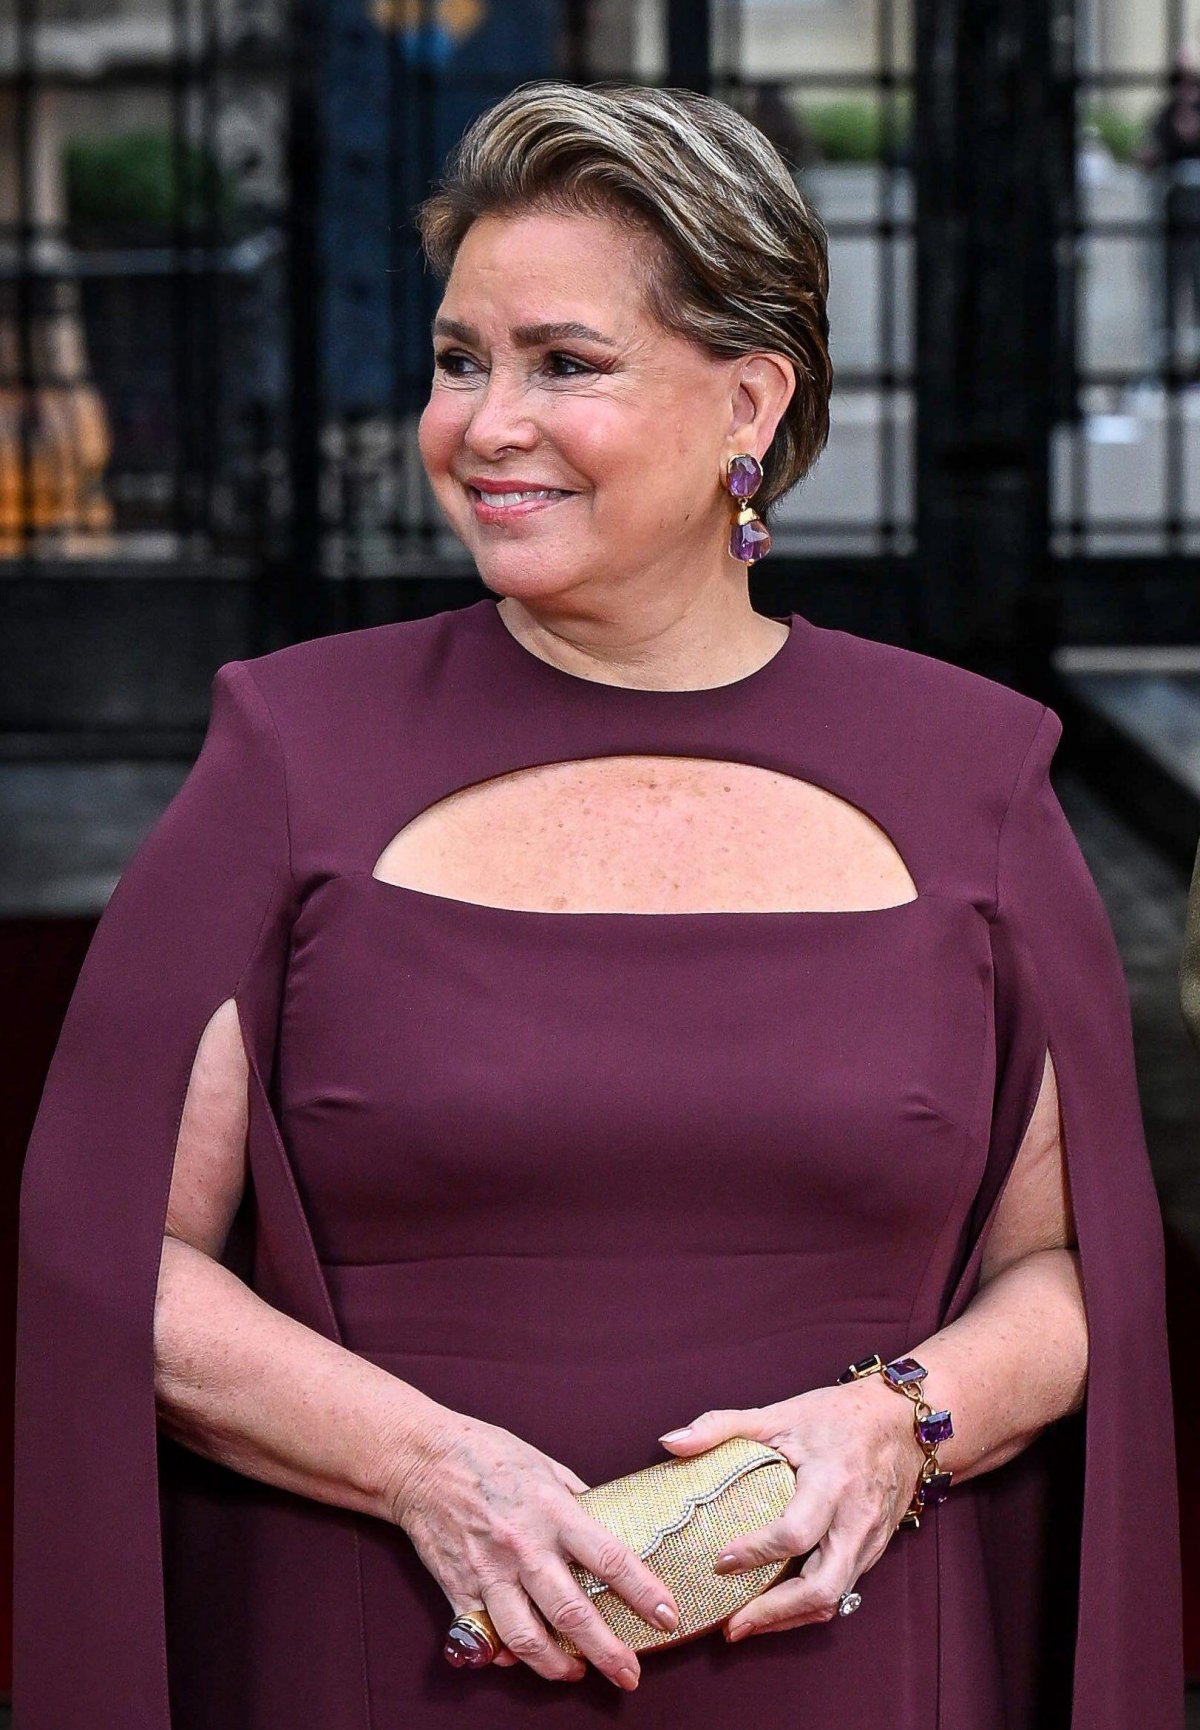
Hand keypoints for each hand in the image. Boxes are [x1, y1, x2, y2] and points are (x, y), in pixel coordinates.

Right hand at [384, 1407, 680, 1689]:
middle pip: (572, 1613)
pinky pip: (487, 1637)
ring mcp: (489, 1572)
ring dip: (558, 1666)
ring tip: (577, 1673)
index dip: (642, 1592)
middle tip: (630, 1674)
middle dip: (608, 1651)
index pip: (609, 1558)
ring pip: (527, 1638)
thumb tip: (608, 1526)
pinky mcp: (458, 1588)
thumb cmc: (486, 1454)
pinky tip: (521, 1659)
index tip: (667, 1615)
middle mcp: (524, 1546)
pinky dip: (505, 1655)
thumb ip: (576, 1500)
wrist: (421, 1459)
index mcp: (553, 1511)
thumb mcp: (544, 1466)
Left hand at [657, 1380, 925, 1641]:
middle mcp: (855, 1520)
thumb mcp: (780, 1413)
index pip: (795, 1532)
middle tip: (731, 1626)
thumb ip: (722, 1427)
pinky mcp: (872, 1552)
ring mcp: (868, 1541)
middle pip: (822, 1587)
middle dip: (775, 1613)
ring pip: (833, 1600)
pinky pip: (842, 1591)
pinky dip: (806, 1606)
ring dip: (788, 1619)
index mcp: (832, 1482)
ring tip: (744, 1626)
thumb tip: (669, 1442)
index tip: (720, 1561)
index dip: (756, 1551)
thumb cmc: (838, 1415)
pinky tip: (775, 1608)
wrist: (901, 1422)